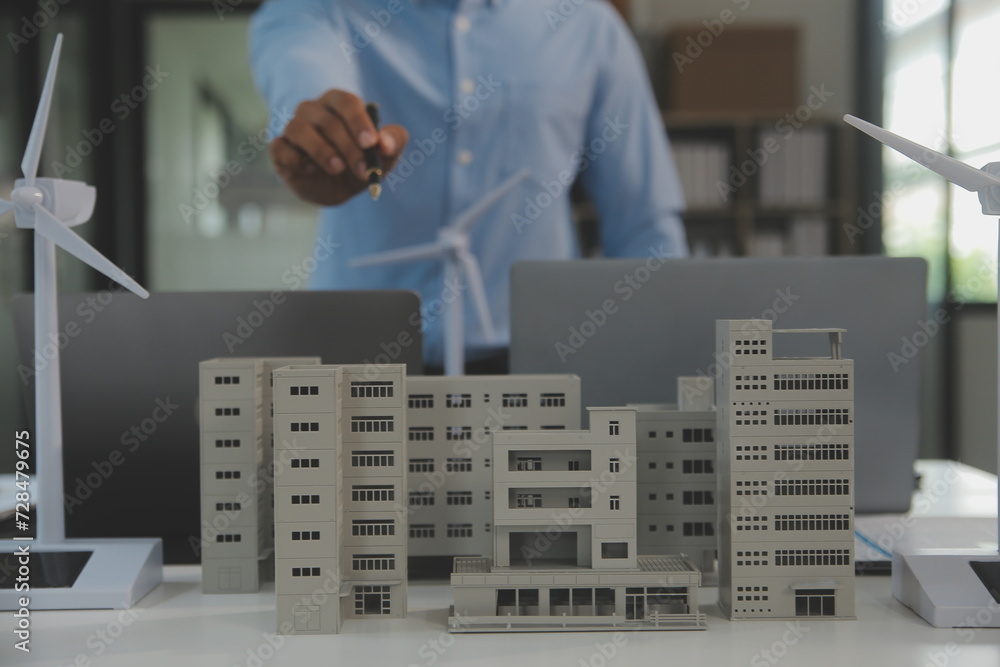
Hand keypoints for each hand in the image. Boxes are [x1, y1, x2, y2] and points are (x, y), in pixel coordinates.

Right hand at [269, 90, 408, 205]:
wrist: (338, 188)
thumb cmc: (362, 161)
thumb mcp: (385, 155)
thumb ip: (393, 142)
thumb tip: (384, 144)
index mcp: (338, 103)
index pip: (346, 102)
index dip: (358, 121)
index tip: (370, 143)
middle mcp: (313, 110)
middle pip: (327, 121)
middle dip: (349, 148)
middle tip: (364, 170)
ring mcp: (293, 127)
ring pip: (299, 129)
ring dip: (321, 150)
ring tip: (338, 168)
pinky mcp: (280, 149)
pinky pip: (280, 147)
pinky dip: (295, 158)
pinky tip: (310, 169)